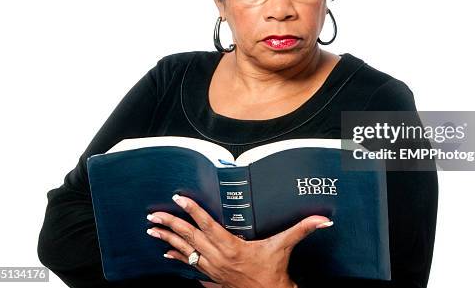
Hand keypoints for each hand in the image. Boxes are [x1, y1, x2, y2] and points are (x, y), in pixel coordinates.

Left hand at [146, 194, 333, 287]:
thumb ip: (301, 229)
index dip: (193, 210)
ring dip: (168, 239)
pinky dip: (177, 257)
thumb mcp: (284, 247)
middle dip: (170, 224)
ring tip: (152, 230)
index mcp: (231, 246)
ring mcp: (212, 268)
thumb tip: (323, 220)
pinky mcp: (212, 275)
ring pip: (185, 251)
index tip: (179, 198)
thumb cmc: (273, 271)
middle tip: (154, 214)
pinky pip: (190, 265)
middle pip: (189, 237)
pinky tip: (165, 252)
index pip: (207, 224)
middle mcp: (217, 257)